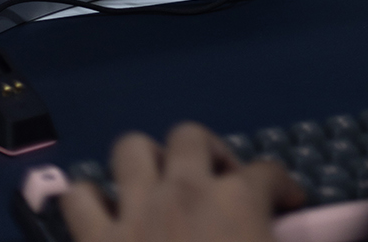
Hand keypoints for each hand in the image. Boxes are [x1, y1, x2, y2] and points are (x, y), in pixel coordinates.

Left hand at [61, 122, 304, 241]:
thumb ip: (267, 241)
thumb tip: (268, 236)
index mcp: (239, 202)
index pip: (269, 172)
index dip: (284, 187)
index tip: (289, 204)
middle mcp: (186, 191)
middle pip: (191, 136)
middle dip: (206, 154)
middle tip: (216, 186)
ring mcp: (135, 211)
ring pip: (131, 148)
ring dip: (145, 164)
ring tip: (158, 189)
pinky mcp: (93, 240)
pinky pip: (78, 197)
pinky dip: (89, 202)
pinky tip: (104, 219)